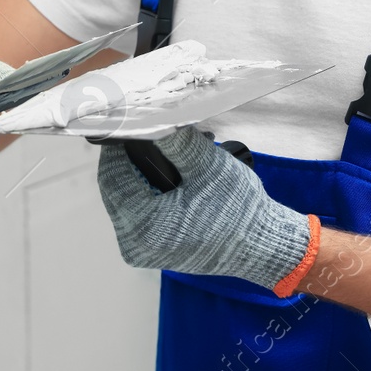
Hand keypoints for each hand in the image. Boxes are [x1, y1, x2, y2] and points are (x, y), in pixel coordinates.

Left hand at [96, 128, 318, 294]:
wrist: (260, 246)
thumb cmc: (236, 209)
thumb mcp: (207, 166)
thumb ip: (174, 141)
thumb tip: (148, 117)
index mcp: (142, 225)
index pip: (111, 176)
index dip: (117, 148)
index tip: (130, 125)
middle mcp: (133, 244)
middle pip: (116, 189)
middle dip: (134, 161)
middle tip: (157, 138)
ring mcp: (141, 251)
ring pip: (127, 201)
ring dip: (144, 176)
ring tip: (173, 156)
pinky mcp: (151, 253)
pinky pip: (140, 216)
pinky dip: (151, 195)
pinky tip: (174, 179)